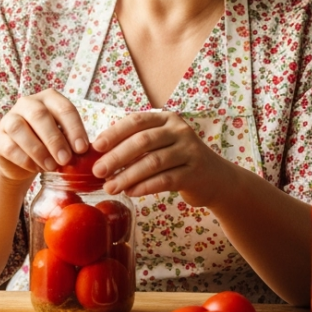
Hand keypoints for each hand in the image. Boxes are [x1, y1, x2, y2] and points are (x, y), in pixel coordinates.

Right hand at [0, 90, 90, 182]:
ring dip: (38, 150)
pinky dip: (25, 160)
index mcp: (49, 99)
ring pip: (20, 129)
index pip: (64, 108)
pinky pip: (10, 147)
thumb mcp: (63, 138)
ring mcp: (9, 119)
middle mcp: (27, 103)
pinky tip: (36, 168)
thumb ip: (71, 141)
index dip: (74, 128)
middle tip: (66, 160)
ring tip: (51, 167)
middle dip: (55, 139)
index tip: (82, 149)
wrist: (21, 159)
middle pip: (40, 116)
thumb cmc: (48, 144)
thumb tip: (86, 153)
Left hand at [91, 112, 237, 206]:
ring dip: (128, 176)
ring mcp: (189, 151)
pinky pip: (165, 180)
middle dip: (117, 157)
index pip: (137, 121)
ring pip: (153, 162)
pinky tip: (131, 192)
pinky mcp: (195, 173)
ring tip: (111, 187)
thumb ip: (136, 144)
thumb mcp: (161, 144)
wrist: (215, 178)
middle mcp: (180, 131)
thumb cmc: (178, 160)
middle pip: (143, 141)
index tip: (96, 147)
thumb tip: (99, 155)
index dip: (114, 133)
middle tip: (98, 171)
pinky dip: (145, 186)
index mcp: (167, 119)